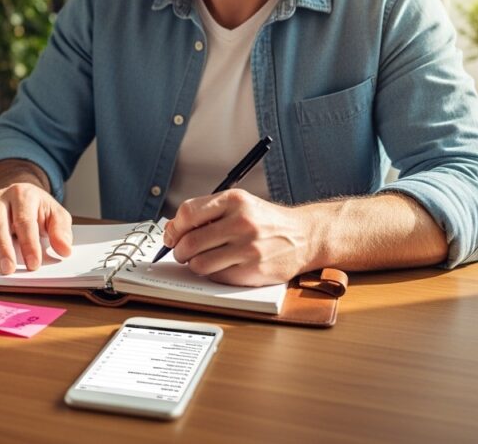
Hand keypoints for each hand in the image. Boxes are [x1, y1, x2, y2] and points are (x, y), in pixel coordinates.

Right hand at [0, 183, 71, 274]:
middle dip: (2, 248)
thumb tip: (64, 250)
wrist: (20, 195)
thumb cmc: (38, 209)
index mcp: (22, 194)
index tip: (34, 264)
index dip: (29, 244)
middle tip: (8, 269)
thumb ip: (61, 230)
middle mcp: (0, 198)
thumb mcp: (56, 215)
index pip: (25, 220)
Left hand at [162, 189, 314, 285]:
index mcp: (235, 200)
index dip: (174, 228)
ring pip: (199, 264)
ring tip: (200, 260)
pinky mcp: (253, 271)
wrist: (305, 236)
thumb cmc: (266, 221)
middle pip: (190, 242)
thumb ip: (206, 212)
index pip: (188, 213)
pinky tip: (221, 266)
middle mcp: (242, 222)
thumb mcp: (239, 204)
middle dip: (179, 251)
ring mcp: (249, 248)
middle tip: (181, 252)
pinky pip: (217, 277)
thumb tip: (172, 229)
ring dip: (193, 265)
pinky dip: (212, 274)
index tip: (172, 235)